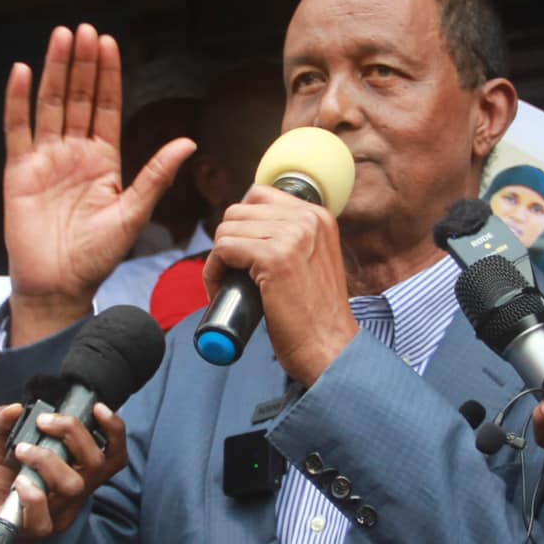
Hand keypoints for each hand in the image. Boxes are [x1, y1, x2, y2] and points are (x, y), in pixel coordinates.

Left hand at [0, 400, 128, 543]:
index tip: (97, 408)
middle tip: (43, 422)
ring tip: (21, 450)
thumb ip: (3, 428)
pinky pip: (43, 517)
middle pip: (98, 465)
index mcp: (70, 477)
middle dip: (74, 433)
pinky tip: (16, 483)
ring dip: (48, 459)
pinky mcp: (32, 533)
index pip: (110, 457)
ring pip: (74, 487)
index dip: (113, 432)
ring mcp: (53, 516)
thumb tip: (14, 407)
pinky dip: (32, 493)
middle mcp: (68, 498)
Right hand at [2, 24, 196, 345]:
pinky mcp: (18, 171)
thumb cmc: (96, 256)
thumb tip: (189, 144)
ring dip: (54, 70)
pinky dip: (17, 100)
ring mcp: (45, 159)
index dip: (108, 75)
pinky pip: (17, 128)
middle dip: (82, 63)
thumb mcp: (133, 213)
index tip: (108, 43)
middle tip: (84, 29)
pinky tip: (21, 71)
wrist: (59, 285)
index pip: (106, 107)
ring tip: (60, 37)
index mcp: (103, 160)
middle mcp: (74, 153)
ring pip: (50, 104)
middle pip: (78, 97)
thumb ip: (156, 176)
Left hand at [201, 184, 359, 387]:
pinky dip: (213, 272)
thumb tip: (246, 227)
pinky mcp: (274, 258)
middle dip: (226, 242)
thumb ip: (292, 237)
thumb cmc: (315, 315)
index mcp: (318, 216)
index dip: (242, 225)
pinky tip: (221, 290)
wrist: (329, 348)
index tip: (241, 254)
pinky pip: (222, 249)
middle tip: (230, 274)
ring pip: (226, 230)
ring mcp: (291, 236)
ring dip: (217, 260)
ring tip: (226, 286)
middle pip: (237, 212)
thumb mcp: (314, 260)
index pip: (259, 195)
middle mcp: (307, 219)